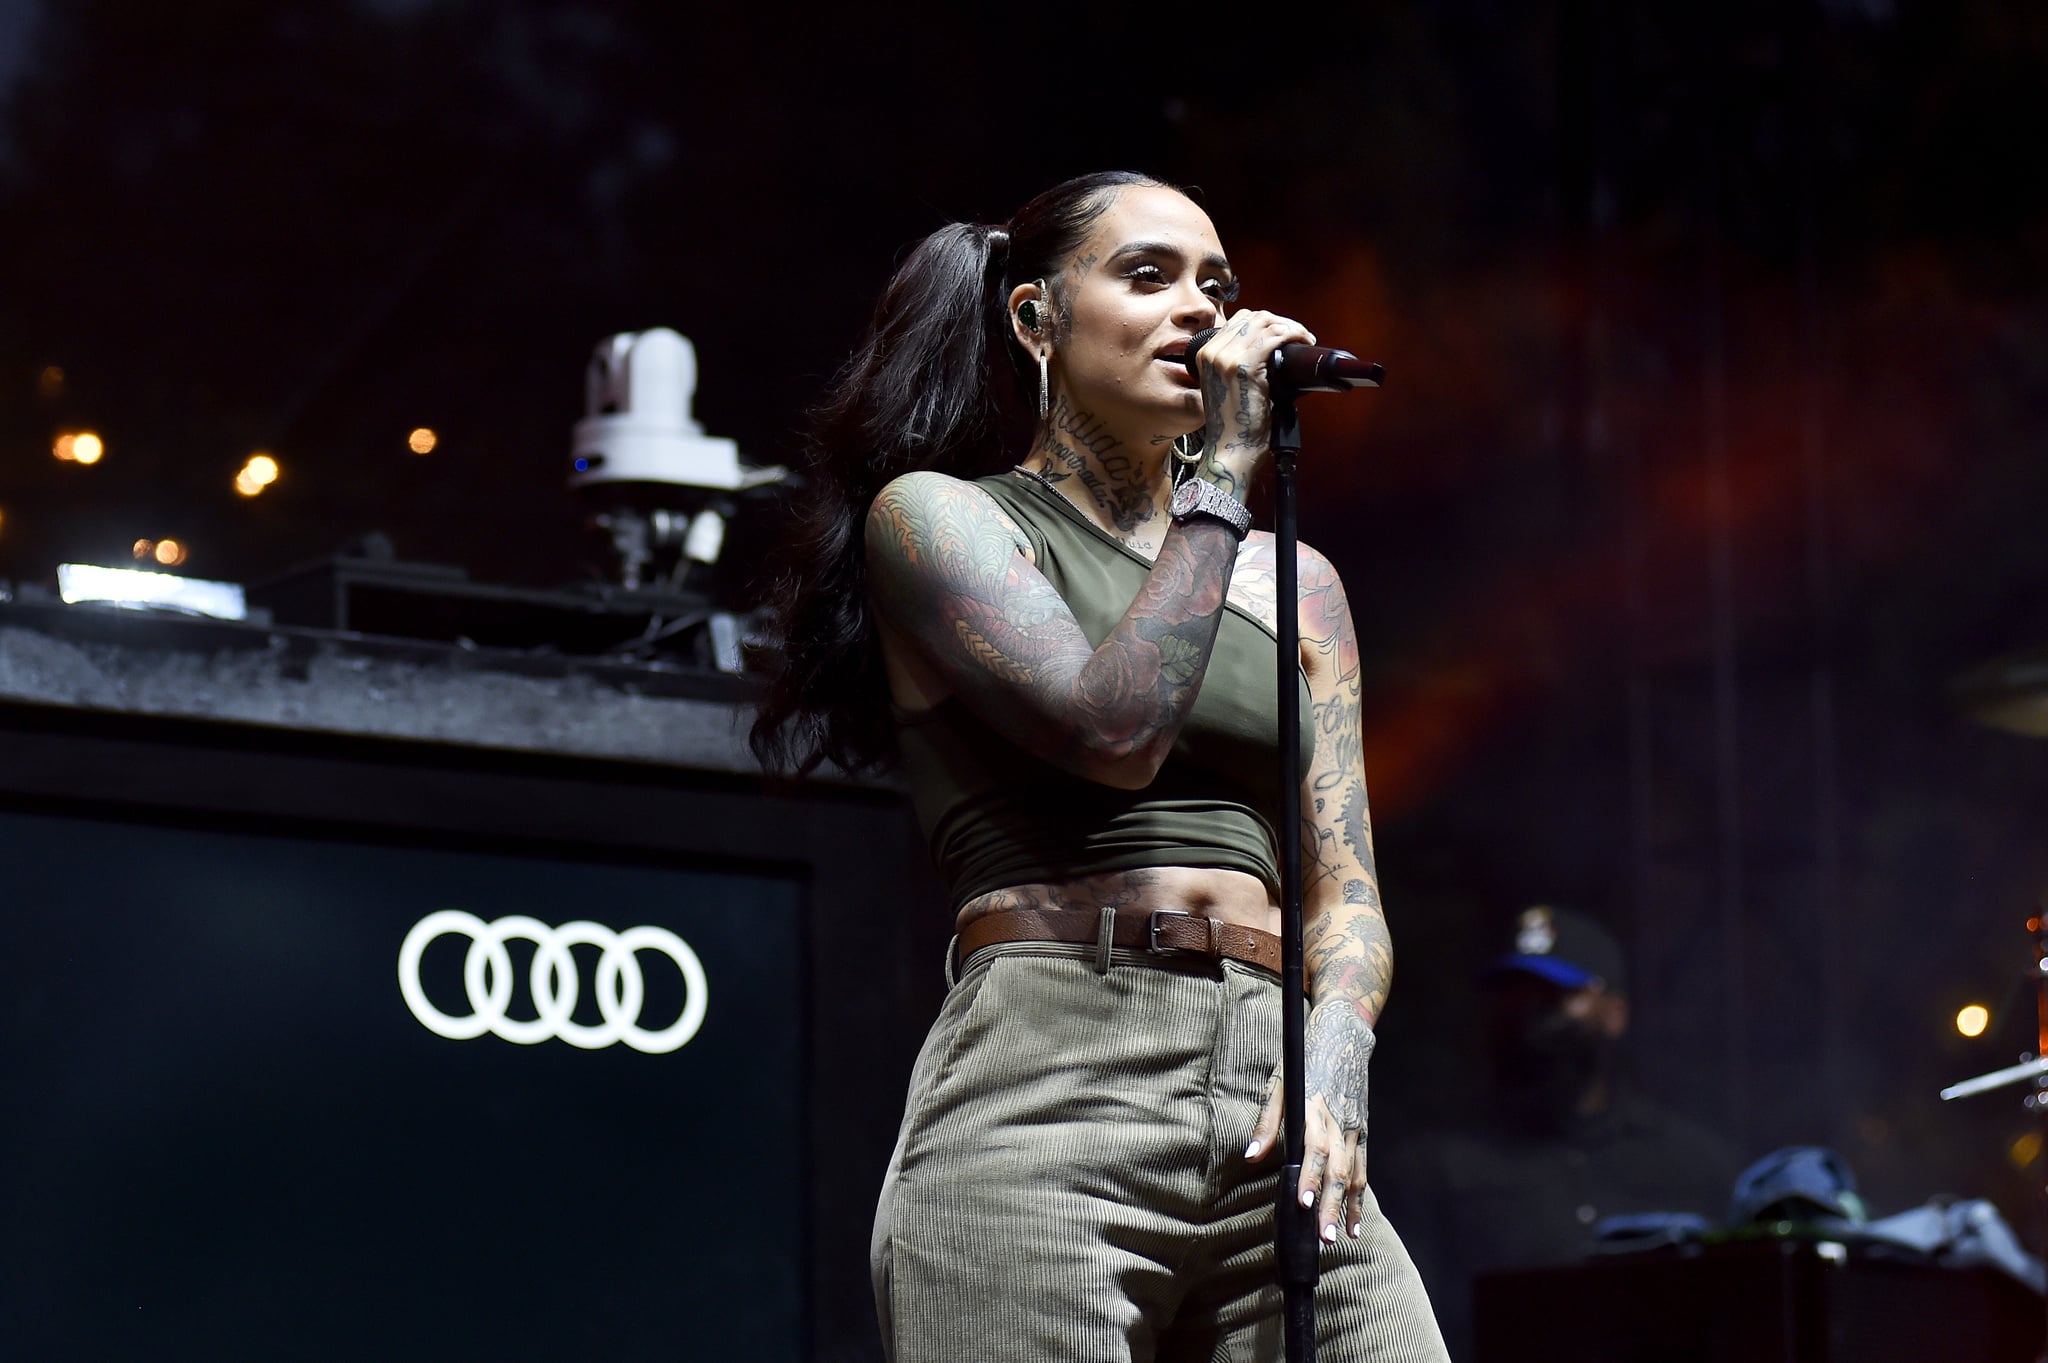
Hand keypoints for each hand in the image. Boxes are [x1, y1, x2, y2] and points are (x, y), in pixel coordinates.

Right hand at [1191, 310, 1315, 492]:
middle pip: (1253, 316)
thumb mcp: (1229, 387)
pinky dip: (1294, 334)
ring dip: (1290, 327)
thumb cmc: (1235, 427)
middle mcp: (1212, 352)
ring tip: (1303, 339)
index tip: (1284, 333)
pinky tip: (1303, 342)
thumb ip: (1240, 365)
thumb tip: (1272, 350)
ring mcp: (1226, 358)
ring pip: (1266, 322)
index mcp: (1204, 354)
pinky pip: (1275, 336)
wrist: (1230, 451)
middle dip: (1280, 321)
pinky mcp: (1245, 367)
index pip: (1240, 320)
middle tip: (1298, 336)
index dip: (1266, 322)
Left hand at [1245, 998, 1374, 1242]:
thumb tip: (1251, 1155)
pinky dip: (1360, 1198)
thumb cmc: (1305, 1058)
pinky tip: (1355, 1223)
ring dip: (1347, 1208)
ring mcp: (1355, 1127)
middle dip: (1331, 1205)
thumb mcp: (1279, 1081)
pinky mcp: (1364, 1132)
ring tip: (1338, 1238)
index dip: (1310, 1178)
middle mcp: (1339, 1121)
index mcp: (1315, 1107)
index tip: (1304, 1204)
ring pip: (1354, 1174)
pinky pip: (1363, 1170)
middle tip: (1323, 1238)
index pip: (1315, 1149)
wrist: (1345, 1035)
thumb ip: (1267, 1120)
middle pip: (1337, 1169)